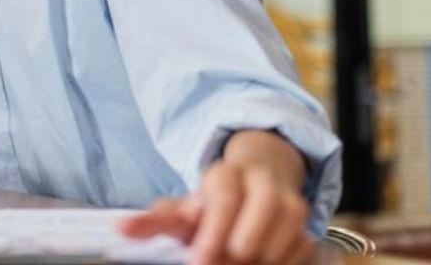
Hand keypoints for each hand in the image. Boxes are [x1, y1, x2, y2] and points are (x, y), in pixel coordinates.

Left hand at [119, 159, 313, 264]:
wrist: (254, 188)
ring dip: (256, 263)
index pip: (223, 200)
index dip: (212, 236)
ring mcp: (291, 205)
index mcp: (225, 175)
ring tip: (234, 263)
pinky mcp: (309, 229)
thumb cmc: (211, 208)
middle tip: (214, 263)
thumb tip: (121, 228)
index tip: (198, 262)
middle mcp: (262, 184)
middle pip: (255, 225)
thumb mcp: (180, 212)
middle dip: (233, 254)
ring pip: (281, 243)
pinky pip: (301, 255)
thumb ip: (152, 222)